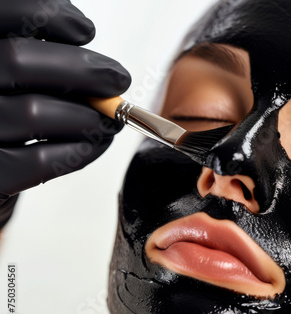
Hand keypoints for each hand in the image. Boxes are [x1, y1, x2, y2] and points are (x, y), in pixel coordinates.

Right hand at [0, 0, 130, 227]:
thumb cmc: (6, 112)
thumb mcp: (13, 74)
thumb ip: (38, 51)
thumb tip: (82, 37)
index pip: (2, 12)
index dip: (46, 15)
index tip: (86, 31)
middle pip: (17, 61)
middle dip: (82, 70)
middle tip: (118, 79)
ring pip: (32, 113)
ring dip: (87, 116)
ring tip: (111, 120)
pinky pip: (37, 162)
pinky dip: (78, 151)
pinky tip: (95, 144)